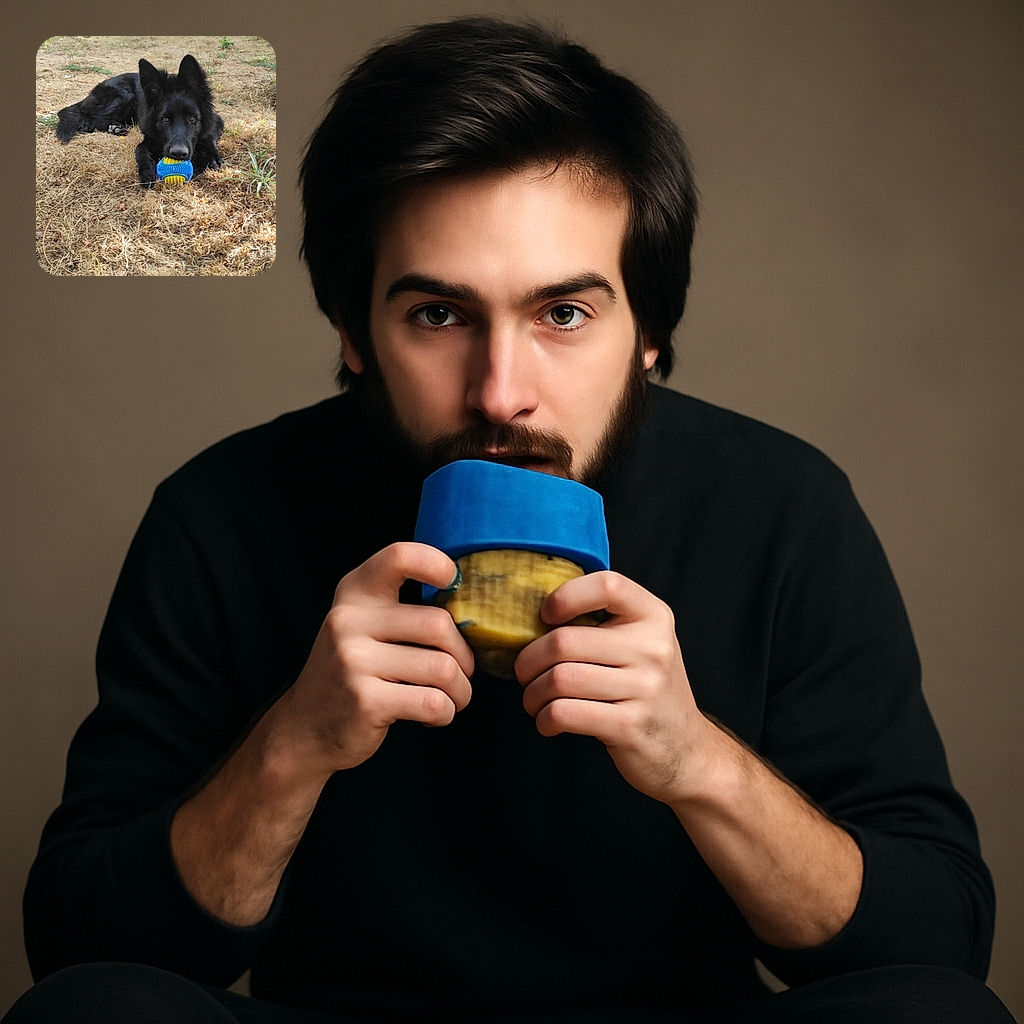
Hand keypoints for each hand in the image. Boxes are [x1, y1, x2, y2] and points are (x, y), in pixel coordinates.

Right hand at [274, 542, 474, 778]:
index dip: (435, 563)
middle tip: (460, 674)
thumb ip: (401, 610)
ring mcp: (354, 661)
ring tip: (451, 698)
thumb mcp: (362, 627)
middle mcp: (349, 621)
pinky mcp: (365, 701)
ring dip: (460, 691)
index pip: (398, 557)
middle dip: (463, 657)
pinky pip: (433, 703)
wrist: (307, 730)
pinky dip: (446, 712)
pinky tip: (433, 714)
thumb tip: (470, 609)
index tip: (451, 582)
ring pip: (443, 668)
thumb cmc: (353, 674)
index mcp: (354, 594)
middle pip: (439, 625)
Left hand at [516, 571, 711, 804]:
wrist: (685, 748)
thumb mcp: (642, 642)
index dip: (566, 596)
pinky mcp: (629, 726)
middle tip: (525, 672)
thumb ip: (604, 621)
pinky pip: (565, 713)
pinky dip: (545, 718)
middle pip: (564, 641)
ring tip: (534, 699)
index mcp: (653, 616)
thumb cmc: (647, 688)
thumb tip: (535, 612)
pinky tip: (548, 720)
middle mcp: (653, 648)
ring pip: (559, 679)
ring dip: (532, 693)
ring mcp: (645, 688)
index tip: (546, 616)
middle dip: (528, 660)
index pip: (607, 585)